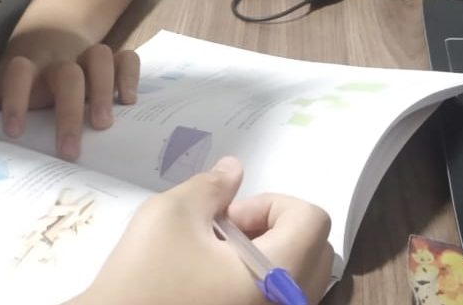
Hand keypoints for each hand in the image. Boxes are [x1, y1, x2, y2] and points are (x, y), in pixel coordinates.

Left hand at [0, 27, 139, 159]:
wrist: (49, 35)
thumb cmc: (24, 77)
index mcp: (26, 68)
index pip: (18, 74)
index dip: (15, 99)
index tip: (14, 132)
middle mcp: (58, 62)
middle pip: (67, 74)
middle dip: (69, 112)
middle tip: (70, 150)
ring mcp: (85, 59)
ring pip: (99, 58)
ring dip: (103, 90)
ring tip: (103, 125)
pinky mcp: (110, 61)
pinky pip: (126, 58)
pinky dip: (130, 76)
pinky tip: (129, 103)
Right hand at [71, 156, 333, 304]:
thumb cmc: (144, 277)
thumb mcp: (173, 213)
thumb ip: (212, 186)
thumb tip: (235, 170)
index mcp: (277, 276)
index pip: (312, 220)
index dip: (271, 205)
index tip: (227, 217)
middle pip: (317, 250)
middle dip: (275, 229)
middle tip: (225, 233)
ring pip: (303, 279)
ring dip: (269, 255)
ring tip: (217, 258)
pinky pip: (282, 301)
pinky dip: (261, 282)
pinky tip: (215, 281)